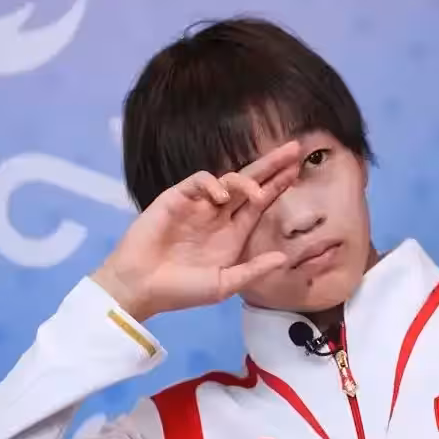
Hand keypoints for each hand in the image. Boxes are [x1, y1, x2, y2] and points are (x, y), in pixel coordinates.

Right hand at [92, 141, 300, 321]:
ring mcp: (198, 205)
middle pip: (250, 183)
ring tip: (256, 194)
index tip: (297, 169)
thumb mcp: (224, 284)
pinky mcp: (177, 198)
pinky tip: (221, 196)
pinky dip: (212, 183)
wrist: (141, 287)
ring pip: (228, 179)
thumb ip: (253, 270)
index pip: (260, 203)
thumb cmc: (182, 290)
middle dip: (271, 165)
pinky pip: (199, 181)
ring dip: (246, 181)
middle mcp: (219, 215)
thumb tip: (285, 258)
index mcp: (233, 233)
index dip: (278, 186)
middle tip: (294, 149)